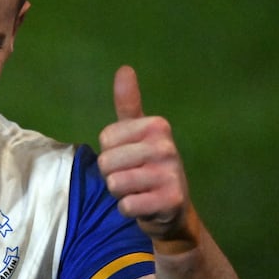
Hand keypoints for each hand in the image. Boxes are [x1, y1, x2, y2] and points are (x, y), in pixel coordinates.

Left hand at [98, 66, 199, 254]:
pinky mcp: (170, 201)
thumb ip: (128, 104)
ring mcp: (171, 174)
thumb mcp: (138, 133)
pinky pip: (126, 205)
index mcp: (157, 126)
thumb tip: (124, 68)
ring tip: (139, 191)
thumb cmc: (148, 166)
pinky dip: (129, 210)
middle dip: (113, 175)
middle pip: (107, 163)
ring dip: (121, 194)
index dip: (110, 153)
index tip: (129, 158)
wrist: (173, 210)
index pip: (105, 139)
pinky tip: (145, 206)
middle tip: (133, 178)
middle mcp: (167, 147)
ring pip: (114, 184)